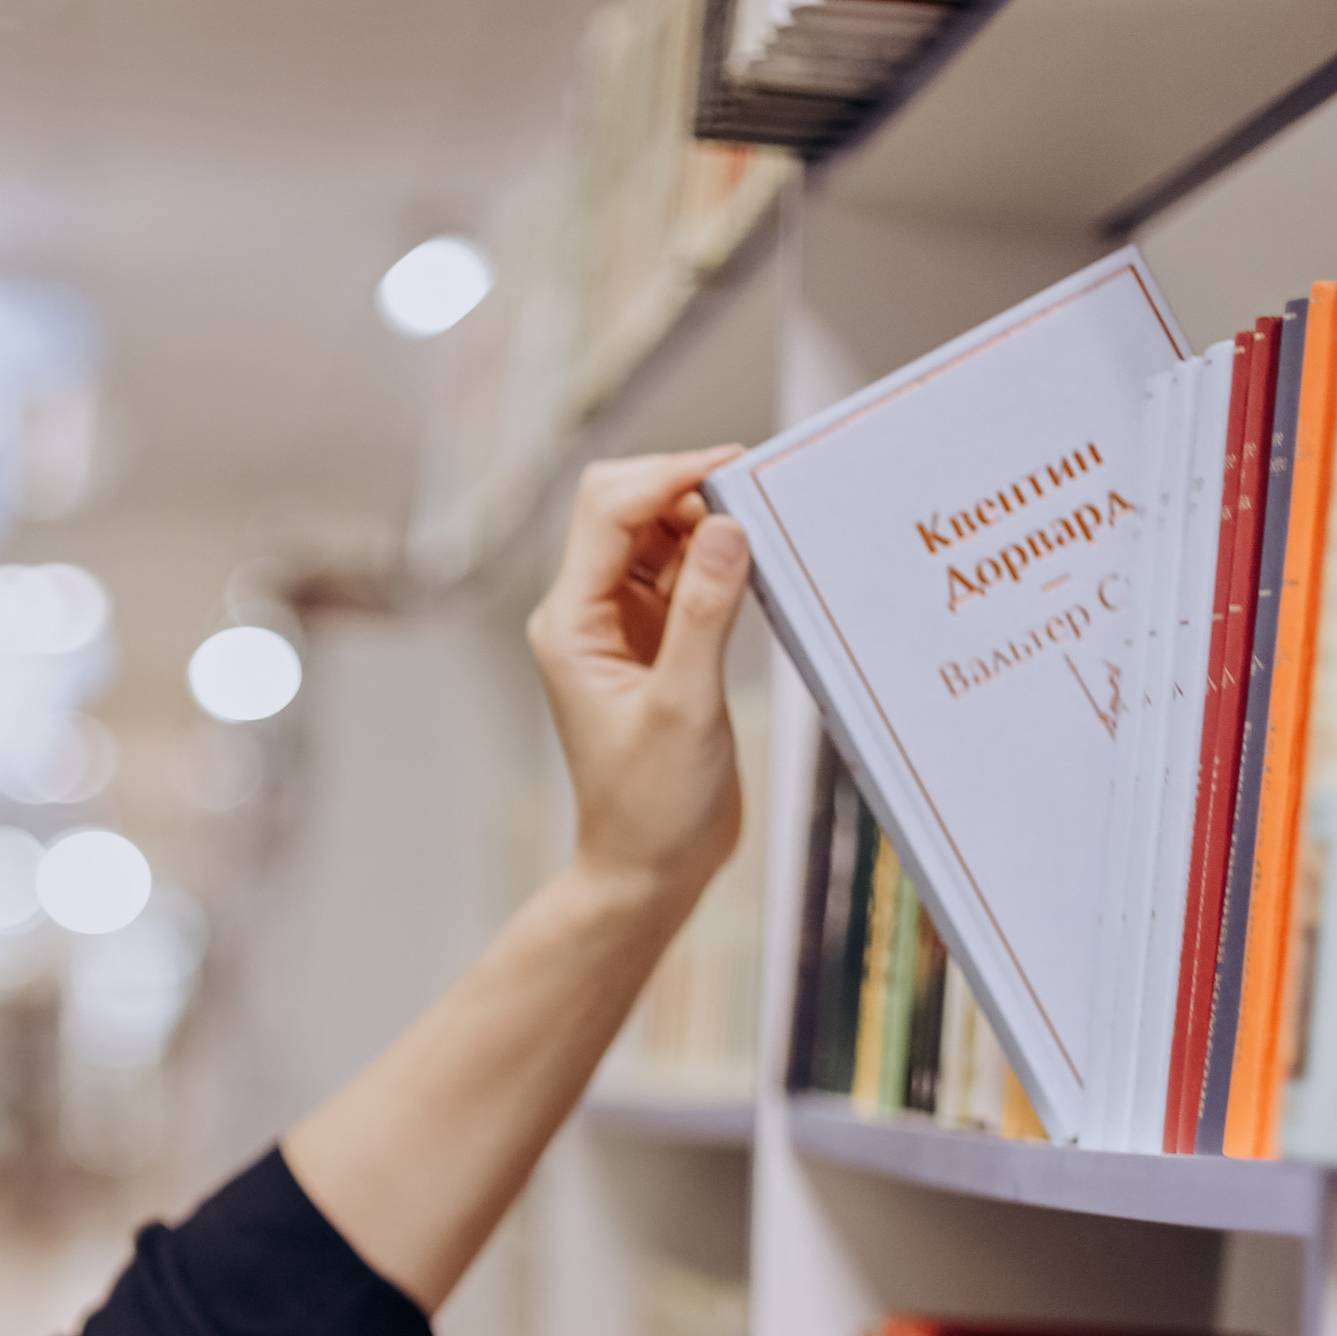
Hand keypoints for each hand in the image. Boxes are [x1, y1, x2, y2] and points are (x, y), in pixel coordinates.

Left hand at [528, 449, 751, 915]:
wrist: (649, 869)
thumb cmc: (653, 805)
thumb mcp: (685, 706)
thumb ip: (704, 613)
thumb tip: (728, 525)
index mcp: (572, 623)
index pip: (609, 512)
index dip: (671, 475)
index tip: (737, 466)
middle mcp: (586, 613)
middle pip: (626, 507)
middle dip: (687, 491)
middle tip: (758, 502)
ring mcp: (619, 624)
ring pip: (658, 535)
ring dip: (707, 525)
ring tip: (764, 541)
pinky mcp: (654, 641)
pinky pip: (684, 574)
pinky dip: (717, 561)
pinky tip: (756, 571)